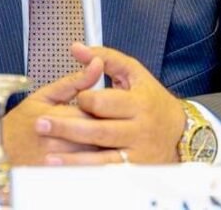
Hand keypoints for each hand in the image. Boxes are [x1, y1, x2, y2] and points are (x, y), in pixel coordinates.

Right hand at [0, 56, 103, 165]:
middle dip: (107, 126)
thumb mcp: (45, 96)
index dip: (105, 107)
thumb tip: (96, 64)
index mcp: (52, 118)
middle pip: (96, 134)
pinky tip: (95, 155)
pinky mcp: (58, 178)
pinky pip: (86, 171)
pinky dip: (94, 163)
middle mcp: (54, 143)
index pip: (92, 111)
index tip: (108, 105)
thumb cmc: (20, 124)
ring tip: (105, 138)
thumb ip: (75, 81)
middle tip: (112, 121)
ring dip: (104, 145)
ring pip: (94, 154)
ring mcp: (56, 164)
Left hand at [35, 43, 186, 164]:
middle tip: (41, 124)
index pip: (103, 102)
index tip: (77, 99)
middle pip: (98, 131)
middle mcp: (139, 129)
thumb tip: (76, 48)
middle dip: (67, 128)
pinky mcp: (134, 170)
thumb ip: (105, 57)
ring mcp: (137, 152)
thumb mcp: (133, 72)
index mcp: (138, 102)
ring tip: (48, 155)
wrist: (179, 131)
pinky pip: (107, 172)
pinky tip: (68, 170)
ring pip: (101, 157)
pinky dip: (87, 172)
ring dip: (72, 158)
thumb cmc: (151, 98)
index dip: (84, 100)